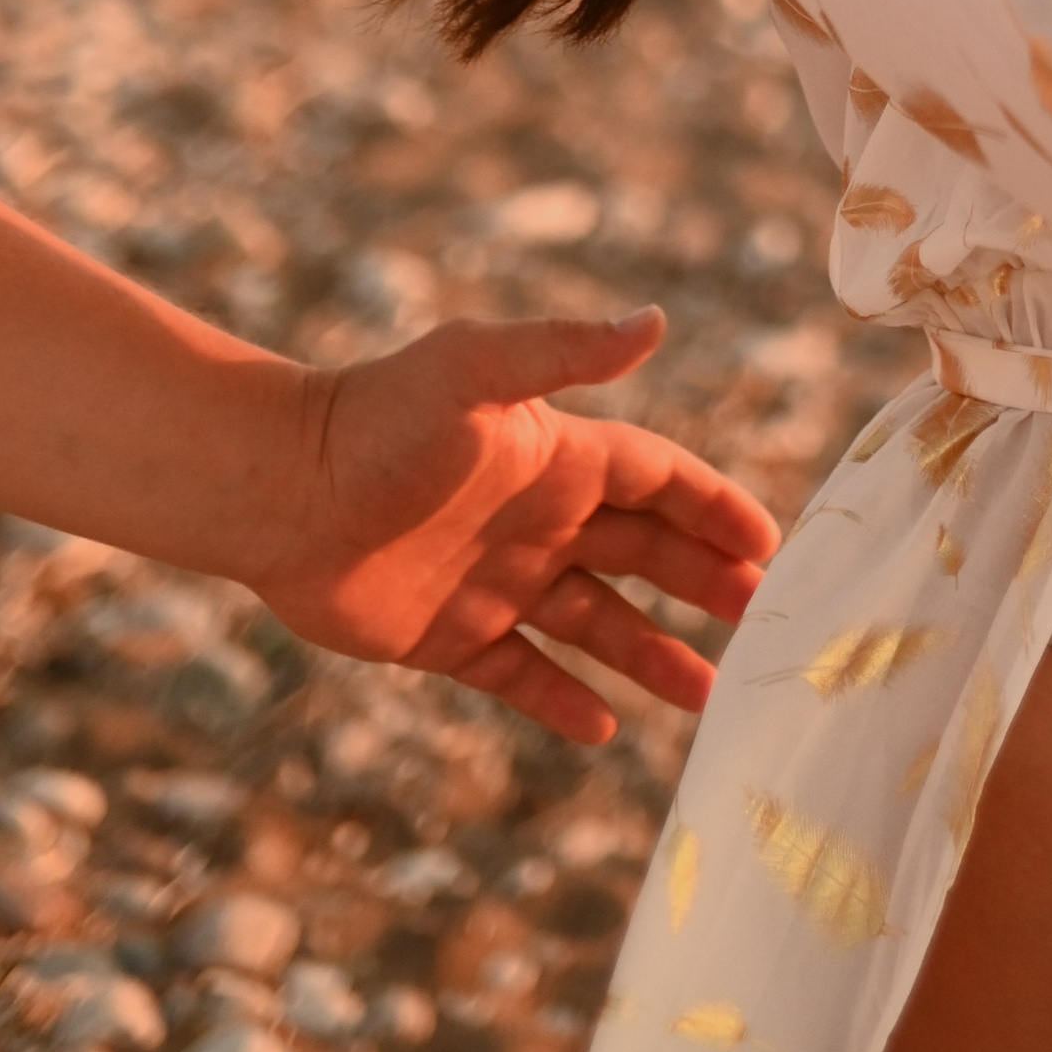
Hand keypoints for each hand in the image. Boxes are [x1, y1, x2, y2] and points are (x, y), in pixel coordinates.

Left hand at [254, 307, 777, 744]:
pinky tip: (604, 730)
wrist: (280, 488)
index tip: (771, 542)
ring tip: (709, 694)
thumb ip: (565, 351)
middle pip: (645, 554)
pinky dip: (563, 701)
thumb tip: (655, 322)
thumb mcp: (477, 370)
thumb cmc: (379, 417)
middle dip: (705, 582)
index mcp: (559, 457)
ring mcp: (499, 581)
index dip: (714, 507)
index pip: (660, 481)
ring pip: (596, 625)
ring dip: (652, 655)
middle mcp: (540, 519)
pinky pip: (523, 675)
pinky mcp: (450, 636)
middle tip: (765, 619)